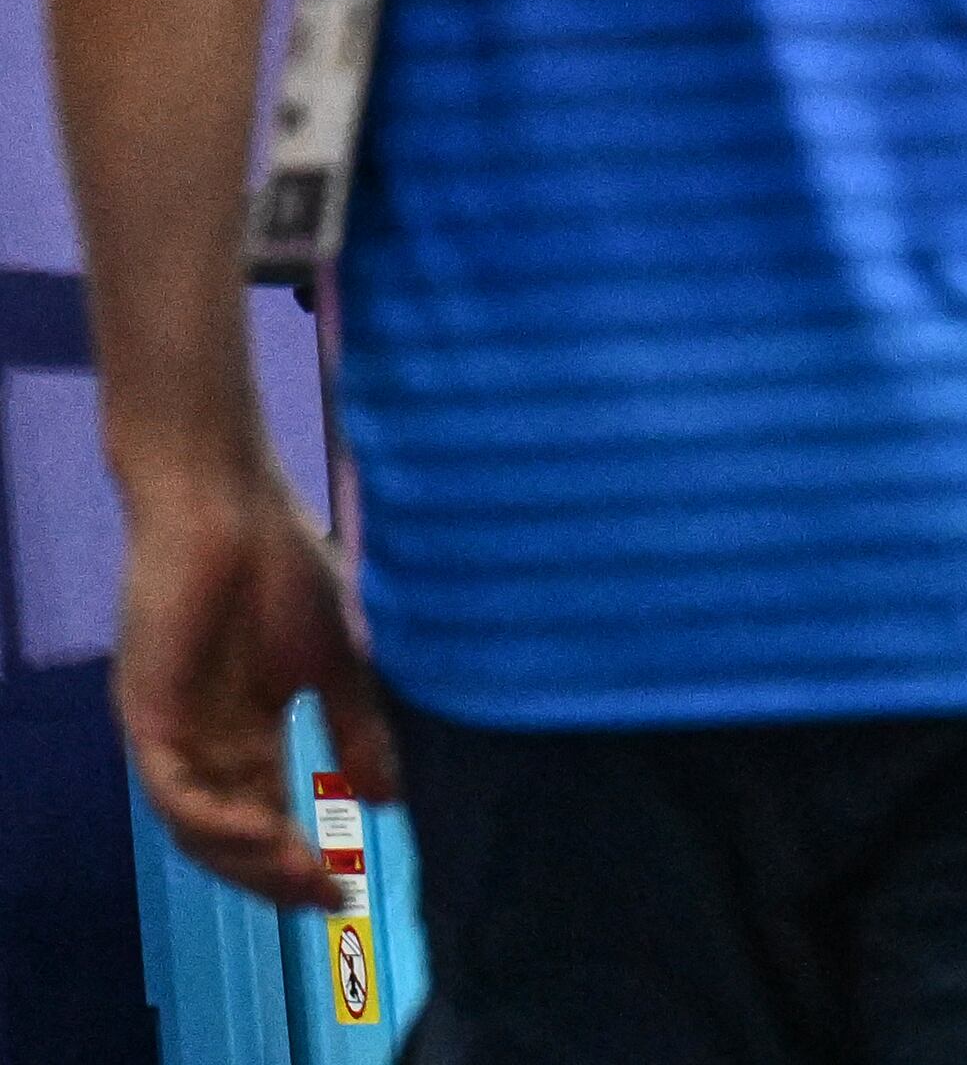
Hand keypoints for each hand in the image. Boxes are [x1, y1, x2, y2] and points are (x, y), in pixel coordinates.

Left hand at [111, 455, 386, 909]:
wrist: (230, 503)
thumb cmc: (283, 566)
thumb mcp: (339, 663)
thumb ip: (358, 730)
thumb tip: (383, 803)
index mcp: (242, 731)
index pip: (264, 816)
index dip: (300, 861)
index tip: (347, 893)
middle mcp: (199, 743)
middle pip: (228, 838)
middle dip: (275, 877)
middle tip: (326, 900)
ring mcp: (168, 731)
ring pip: (195, 828)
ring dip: (246, 862)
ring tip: (303, 876)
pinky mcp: (145, 713)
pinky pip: (170, 792)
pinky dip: (213, 823)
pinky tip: (263, 834)